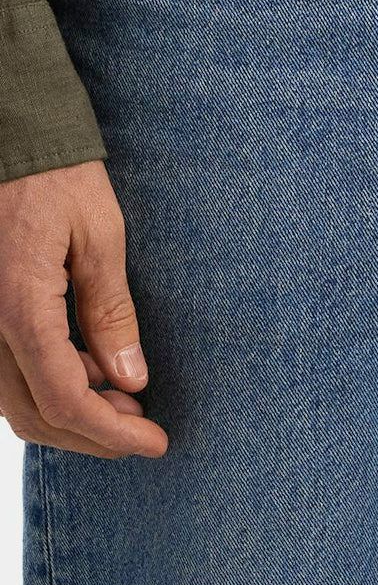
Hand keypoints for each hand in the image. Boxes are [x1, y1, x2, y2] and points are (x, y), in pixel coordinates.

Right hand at [0, 160, 167, 456]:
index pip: (64, 400)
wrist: (10, 141)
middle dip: (94, 434)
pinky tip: (88, 369)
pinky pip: (3, 376)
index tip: (155, 442)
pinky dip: (44, 386)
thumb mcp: (100, 236)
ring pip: (13, 403)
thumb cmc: (56, 177)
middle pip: (35, 415)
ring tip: (123, 396)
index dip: (111, 433)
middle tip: (144, 428)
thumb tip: (132, 380)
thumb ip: (111, 312)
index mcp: (18, 308)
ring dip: (69, 414)